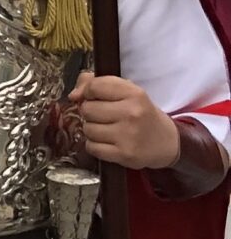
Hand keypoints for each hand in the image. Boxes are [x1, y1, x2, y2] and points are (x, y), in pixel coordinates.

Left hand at [65, 72, 180, 170]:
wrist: (165, 142)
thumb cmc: (140, 113)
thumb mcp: (126, 92)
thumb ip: (96, 84)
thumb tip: (74, 95)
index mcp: (134, 93)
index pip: (95, 86)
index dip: (88, 92)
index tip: (95, 97)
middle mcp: (132, 113)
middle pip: (87, 109)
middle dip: (90, 112)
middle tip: (104, 116)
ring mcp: (128, 135)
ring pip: (88, 129)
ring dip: (92, 130)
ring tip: (107, 129)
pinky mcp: (124, 154)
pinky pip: (91, 147)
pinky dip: (94, 145)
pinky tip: (107, 142)